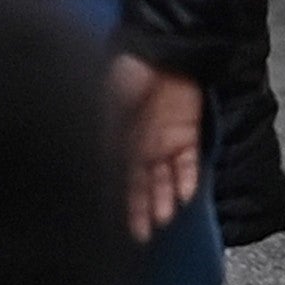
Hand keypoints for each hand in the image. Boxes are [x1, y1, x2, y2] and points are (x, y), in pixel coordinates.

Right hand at [113, 56, 204, 239]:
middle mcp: (138, 148)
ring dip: (164, 201)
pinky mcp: (187, 135)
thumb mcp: (104, 108)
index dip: (115, 202)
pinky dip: (186, 180)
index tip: (113, 224)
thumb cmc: (123, 73)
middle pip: (140, 187)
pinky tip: (185, 196)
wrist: (159, 48)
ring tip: (163, 220)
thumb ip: (103, 140)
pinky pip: (187, 164)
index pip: (114, 180)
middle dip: (140, 211)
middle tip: (142, 235)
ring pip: (164, 181)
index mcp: (114, 142)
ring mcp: (163, 143)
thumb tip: (97, 171)